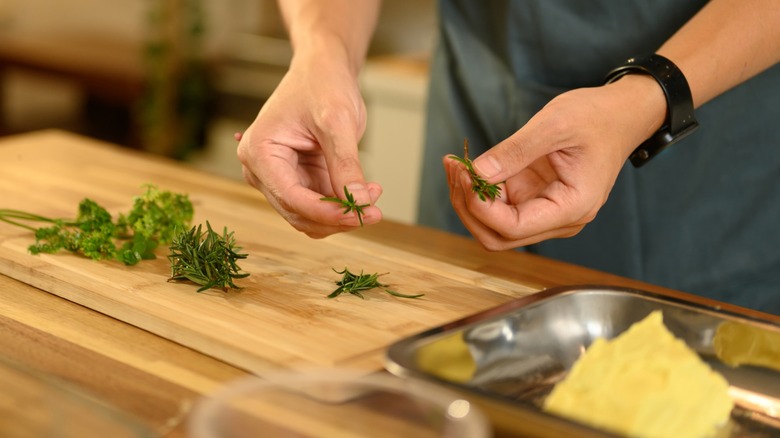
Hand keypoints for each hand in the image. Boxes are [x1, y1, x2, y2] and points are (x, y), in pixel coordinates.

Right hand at [237, 56, 381, 237]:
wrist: (323, 70)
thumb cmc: (322, 84)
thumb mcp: (338, 121)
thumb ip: (346, 164)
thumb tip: (359, 201)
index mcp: (259, 152)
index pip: (291, 197)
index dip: (326, 212)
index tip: (360, 214)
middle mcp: (262, 170)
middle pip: (298, 214)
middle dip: (337, 216)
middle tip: (375, 210)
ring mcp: (280, 177)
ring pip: (310, 216)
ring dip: (342, 214)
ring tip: (374, 194)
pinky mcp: (299, 180)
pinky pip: (320, 206)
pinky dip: (343, 205)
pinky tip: (367, 190)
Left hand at [445, 75, 664, 249]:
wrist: (619, 115)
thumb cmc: (596, 118)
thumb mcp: (554, 125)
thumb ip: (514, 151)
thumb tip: (477, 173)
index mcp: (572, 207)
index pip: (513, 227)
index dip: (481, 207)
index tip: (463, 174)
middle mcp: (559, 220)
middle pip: (498, 236)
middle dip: (469, 206)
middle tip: (454, 168)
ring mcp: (545, 212)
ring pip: (493, 226)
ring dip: (468, 200)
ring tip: (455, 164)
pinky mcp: (534, 200)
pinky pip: (498, 208)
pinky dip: (477, 190)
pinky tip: (465, 166)